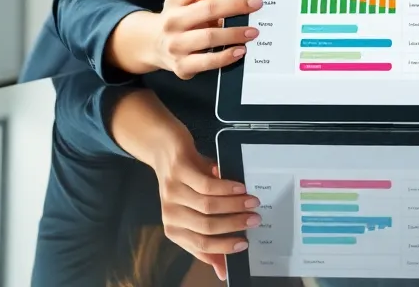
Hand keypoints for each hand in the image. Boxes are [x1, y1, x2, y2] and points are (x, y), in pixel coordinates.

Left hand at [150, 128, 258, 281]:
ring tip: (253, 203)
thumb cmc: (185, 181)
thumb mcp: (195, 208)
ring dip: (235, 206)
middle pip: (206, 227)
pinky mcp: (178, 172)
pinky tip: (240, 188)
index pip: (200, 246)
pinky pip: (206, 185)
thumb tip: (222, 270)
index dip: (224, 247)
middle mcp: (171, 213)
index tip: (245, 245)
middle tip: (255, 220)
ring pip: (208, 206)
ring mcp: (172, 192)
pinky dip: (227, 189)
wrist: (163, 148)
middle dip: (235, 225)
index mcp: (174, 227)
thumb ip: (207, 237)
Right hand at [153, 0, 262, 78]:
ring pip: (209, 36)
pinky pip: (207, 61)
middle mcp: (173, 21)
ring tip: (253, 31)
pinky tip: (241, 50)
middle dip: (235, 5)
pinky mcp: (182, 66)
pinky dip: (226, 56)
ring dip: (234, 33)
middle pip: (208, 8)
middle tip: (257, 3)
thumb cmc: (180, 18)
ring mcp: (176, 44)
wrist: (152, 45)